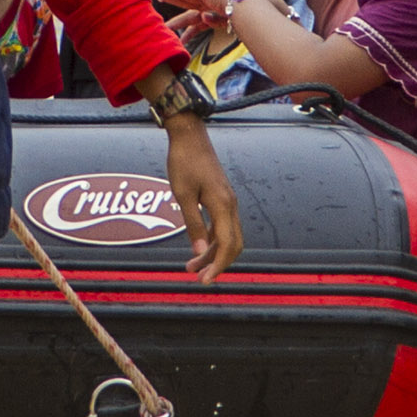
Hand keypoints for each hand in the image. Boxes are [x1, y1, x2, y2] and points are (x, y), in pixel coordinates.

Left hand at [157, 107, 243, 278]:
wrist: (189, 135)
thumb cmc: (183, 162)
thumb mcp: (183, 195)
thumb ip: (193, 224)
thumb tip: (200, 251)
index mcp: (223, 205)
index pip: (227, 245)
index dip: (217, 266)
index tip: (205, 281)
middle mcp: (231, 204)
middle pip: (233, 244)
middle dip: (218, 264)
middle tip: (199, 278)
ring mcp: (228, 201)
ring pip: (228, 236)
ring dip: (213, 253)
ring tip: (191, 266)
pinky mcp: (222, 197)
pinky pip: (223, 225)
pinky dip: (213, 239)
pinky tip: (198, 246)